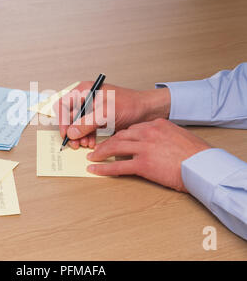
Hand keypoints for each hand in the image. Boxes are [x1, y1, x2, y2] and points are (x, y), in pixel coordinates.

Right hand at [54, 81, 170, 148]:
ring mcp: (92, 110)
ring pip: (77, 125)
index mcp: (85, 91)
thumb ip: (87, 123)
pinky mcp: (98, 119)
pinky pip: (86, 129)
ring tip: (85, 144)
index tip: (66, 134)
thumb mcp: (106, 113)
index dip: (62, 120)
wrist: (147, 110)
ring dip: (79, 136)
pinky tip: (92, 143)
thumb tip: (71, 132)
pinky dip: (87, 137)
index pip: (64, 105)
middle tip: (74, 143)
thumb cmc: (130, 104)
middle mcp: (86, 99)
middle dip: (72, 131)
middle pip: (69, 116)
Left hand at [86, 118, 210, 191]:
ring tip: (92, 157)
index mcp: (156, 124)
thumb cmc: (195, 153)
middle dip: (106, 142)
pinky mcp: (142, 164)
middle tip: (97, 147)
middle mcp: (147, 133)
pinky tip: (95, 170)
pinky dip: (104, 168)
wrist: (203, 166)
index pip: (132, 128)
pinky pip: (118, 166)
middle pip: (120, 136)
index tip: (113, 139)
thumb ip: (162, 135)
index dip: (120, 135)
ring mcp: (144, 148)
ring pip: (115, 147)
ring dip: (101, 153)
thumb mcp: (178, 135)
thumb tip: (153, 140)